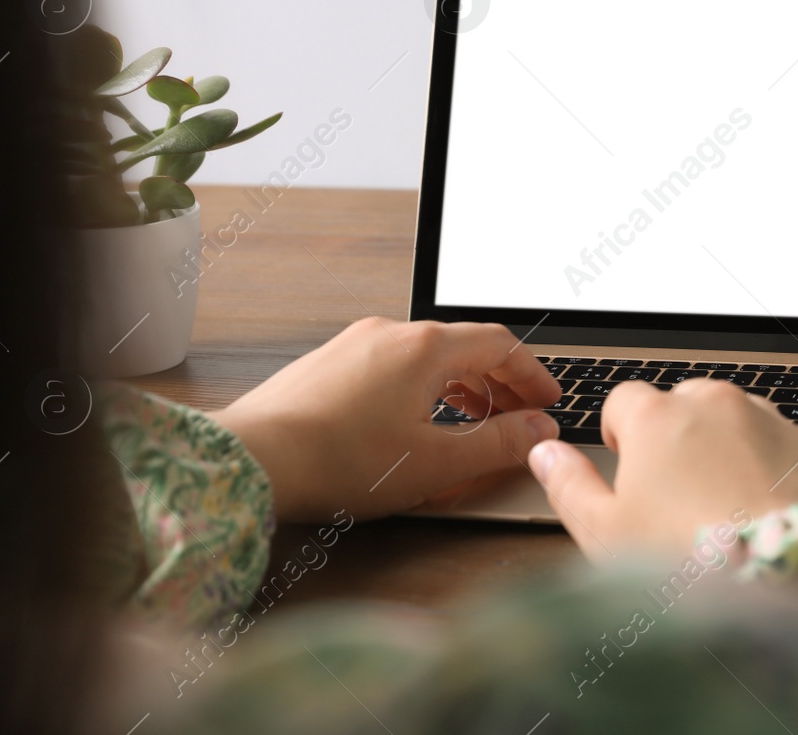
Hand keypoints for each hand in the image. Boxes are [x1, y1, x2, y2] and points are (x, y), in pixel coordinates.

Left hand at [210, 318, 559, 521]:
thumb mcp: (436, 463)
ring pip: (425, 356)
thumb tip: (538, 431)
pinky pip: (390, 367)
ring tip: (471, 424)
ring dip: (459, 386)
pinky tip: (414, 424)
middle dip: (497, 382)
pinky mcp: (326, 364)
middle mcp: (389, 333)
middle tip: (517, 417)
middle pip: (463, 346)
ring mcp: (353, 345)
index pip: (499, 344)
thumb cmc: (339, 462)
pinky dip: (420, 388)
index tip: (546, 401)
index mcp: (424, 347)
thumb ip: (497, 445)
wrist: (252, 460)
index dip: (531, 374)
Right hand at [527, 378, 797, 560]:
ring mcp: (769, 420)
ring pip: (736, 418)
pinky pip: (785, 441)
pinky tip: (765, 506)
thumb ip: (568, 485)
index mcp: (657, 417)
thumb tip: (545, 454)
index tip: (626, 464)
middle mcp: (715, 404)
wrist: (785, 580)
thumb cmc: (690, 562)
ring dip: (726, 446)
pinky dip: (775, 463)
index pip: (624, 399)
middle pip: (683, 403)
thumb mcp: (604, 533)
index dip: (619, 433)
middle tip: (674, 495)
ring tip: (722, 505)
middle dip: (676, 437)